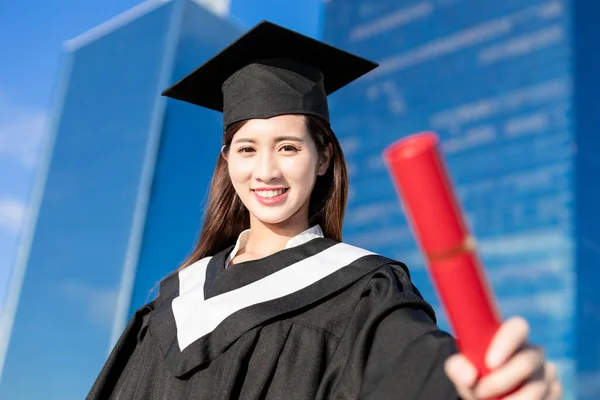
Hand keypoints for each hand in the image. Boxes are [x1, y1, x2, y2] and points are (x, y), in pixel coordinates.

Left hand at [444, 317, 561, 398]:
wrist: (489, 394)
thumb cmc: (476, 376)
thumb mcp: (462, 370)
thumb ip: (458, 367)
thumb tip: (469, 377)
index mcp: (511, 337)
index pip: (517, 327)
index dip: (506, 343)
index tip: (489, 363)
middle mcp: (533, 352)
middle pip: (527, 362)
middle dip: (501, 380)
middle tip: (479, 392)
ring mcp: (547, 373)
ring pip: (537, 387)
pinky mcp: (555, 391)